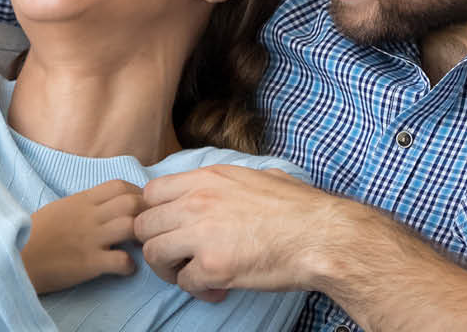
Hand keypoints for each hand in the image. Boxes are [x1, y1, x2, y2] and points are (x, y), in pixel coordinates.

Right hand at [21, 180, 142, 293]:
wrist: (14, 258)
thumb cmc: (34, 235)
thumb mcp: (59, 209)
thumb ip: (82, 205)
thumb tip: (104, 206)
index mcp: (81, 201)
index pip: (120, 186)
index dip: (138, 194)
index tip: (141, 208)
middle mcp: (89, 216)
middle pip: (133, 203)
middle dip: (147, 214)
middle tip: (148, 229)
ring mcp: (90, 238)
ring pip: (132, 226)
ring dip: (143, 237)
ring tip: (140, 248)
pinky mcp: (88, 262)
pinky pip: (122, 261)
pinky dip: (130, 266)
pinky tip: (125, 269)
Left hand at [134, 165, 356, 301]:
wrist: (323, 236)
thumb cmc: (300, 208)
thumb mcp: (260, 176)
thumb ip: (231, 180)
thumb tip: (229, 184)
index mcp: (207, 178)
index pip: (151, 193)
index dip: (155, 214)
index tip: (168, 228)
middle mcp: (196, 202)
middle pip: (143, 225)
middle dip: (156, 243)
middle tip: (176, 256)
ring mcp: (201, 234)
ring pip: (154, 254)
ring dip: (170, 269)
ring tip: (191, 274)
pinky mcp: (212, 266)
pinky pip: (184, 281)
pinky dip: (196, 289)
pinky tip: (217, 288)